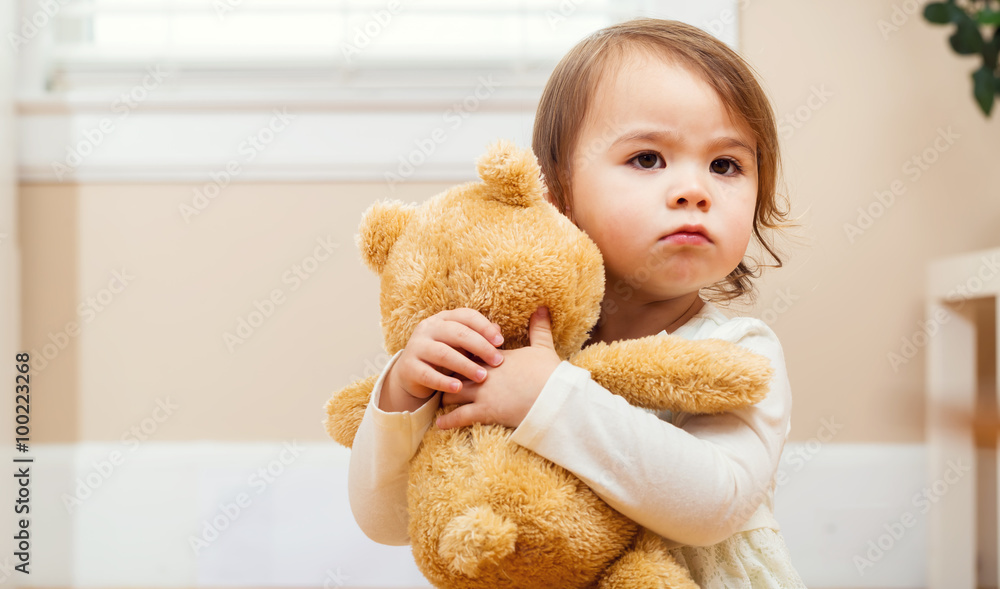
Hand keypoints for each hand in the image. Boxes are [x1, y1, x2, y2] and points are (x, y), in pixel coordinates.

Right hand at [380, 308, 504, 412]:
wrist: (412, 375)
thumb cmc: (444, 357)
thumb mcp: (461, 345)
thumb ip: (478, 337)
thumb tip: (498, 330)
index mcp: (443, 319)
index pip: (466, 316)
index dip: (485, 327)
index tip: (501, 342)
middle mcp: (428, 328)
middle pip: (457, 333)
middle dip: (480, 347)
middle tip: (497, 361)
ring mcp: (416, 346)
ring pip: (443, 353)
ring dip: (465, 365)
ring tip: (482, 377)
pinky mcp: (408, 367)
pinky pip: (428, 375)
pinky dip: (444, 382)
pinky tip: (459, 388)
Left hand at [437, 307, 560, 428]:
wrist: (555, 397)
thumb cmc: (550, 373)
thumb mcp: (543, 347)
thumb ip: (539, 328)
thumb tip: (542, 308)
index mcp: (495, 357)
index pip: (470, 353)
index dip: (461, 355)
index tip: (454, 356)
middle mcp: (484, 373)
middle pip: (456, 371)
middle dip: (449, 375)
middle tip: (440, 377)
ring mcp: (483, 393)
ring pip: (453, 392)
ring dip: (446, 395)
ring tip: (438, 399)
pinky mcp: (485, 411)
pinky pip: (459, 416)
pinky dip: (448, 420)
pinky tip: (440, 424)